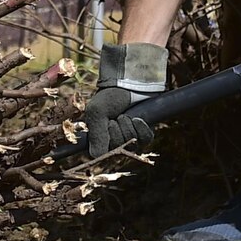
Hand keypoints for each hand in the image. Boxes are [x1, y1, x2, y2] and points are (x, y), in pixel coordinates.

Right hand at [84, 42, 168, 158]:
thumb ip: (96, 135)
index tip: (106, 126)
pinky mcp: (144, 134)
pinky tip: (137, 118)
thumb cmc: (109, 96)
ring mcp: (130, 138)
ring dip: (128, 127)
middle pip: (117, 148)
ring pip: (131, 144)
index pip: (100, 154)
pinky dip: (142, 128)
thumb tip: (96, 157)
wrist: (130, 83)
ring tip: (125, 115)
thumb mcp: (97, 112)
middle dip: (117, 130)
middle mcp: (114, 140)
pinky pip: (145, 139)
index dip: (104, 142)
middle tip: (115, 117)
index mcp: (99, 137)